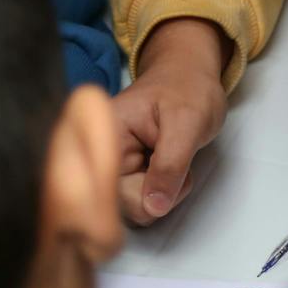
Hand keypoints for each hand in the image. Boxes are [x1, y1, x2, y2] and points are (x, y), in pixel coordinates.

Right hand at [111, 19, 229, 223]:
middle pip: (122, 207)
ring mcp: (111, 167)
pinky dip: (162, 194)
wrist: (188, 77)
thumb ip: (170, 165)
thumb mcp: (187, 122)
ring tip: (172, 161)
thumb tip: (154, 207)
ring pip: (134, 210)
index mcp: (104, 133)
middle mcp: (99, 153)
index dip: (144, 195)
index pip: (110, 191)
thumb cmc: (186, 89)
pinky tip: (166, 169)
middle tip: (177, 162)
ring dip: (163, 195)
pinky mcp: (123, 176)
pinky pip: (141, 205)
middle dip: (158, 194)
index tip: (169, 170)